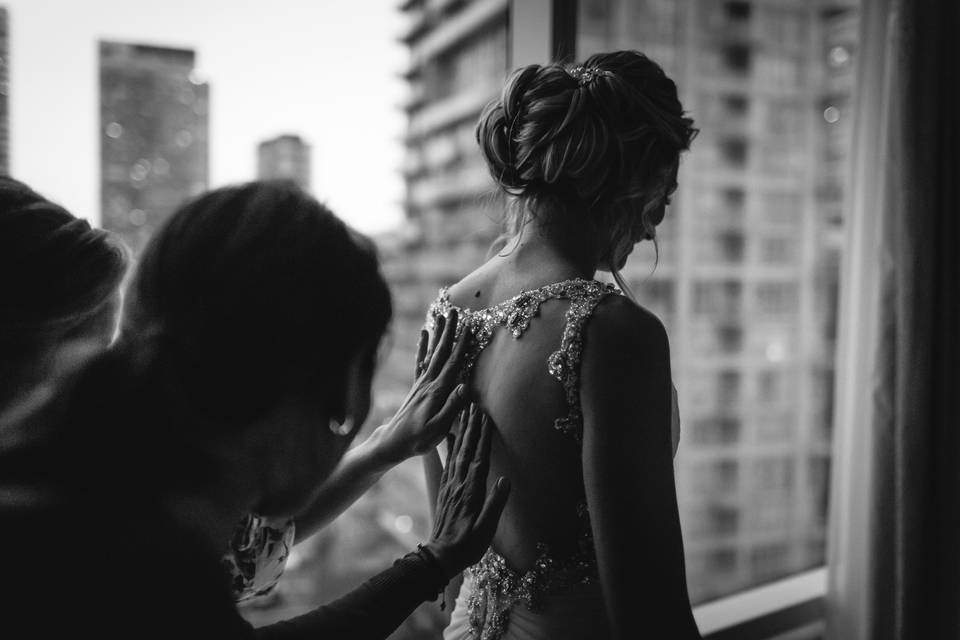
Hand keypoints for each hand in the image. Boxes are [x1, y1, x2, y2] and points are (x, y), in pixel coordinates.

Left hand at [374, 309, 470, 466]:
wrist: (393, 443)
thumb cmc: (417, 440)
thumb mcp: (438, 429)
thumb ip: (452, 408)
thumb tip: (467, 387)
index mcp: (437, 392)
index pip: (452, 364)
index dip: (461, 345)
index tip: (469, 326)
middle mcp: (428, 383)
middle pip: (441, 352)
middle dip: (449, 331)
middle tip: (454, 310)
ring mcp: (421, 383)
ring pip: (432, 353)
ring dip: (438, 334)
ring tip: (442, 315)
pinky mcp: (417, 387)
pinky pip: (421, 361)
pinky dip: (423, 345)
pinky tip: (424, 334)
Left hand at [425, 403, 509, 578]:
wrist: (440, 556)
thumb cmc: (468, 545)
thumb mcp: (486, 529)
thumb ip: (495, 504)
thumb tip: (506, 480)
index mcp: (470, 491)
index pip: (479, 458)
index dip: (483, 437)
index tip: (486, 418)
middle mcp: (458, 484)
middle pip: (466, 450)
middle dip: (471, 427)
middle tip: (474, 405)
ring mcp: (450, 485)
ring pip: (457, 453)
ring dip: (461, 432)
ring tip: (464, 414)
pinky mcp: (445, 489)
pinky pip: (449, 462)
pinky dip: (451, 447)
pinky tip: (451, 437)